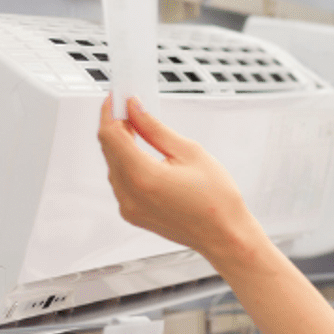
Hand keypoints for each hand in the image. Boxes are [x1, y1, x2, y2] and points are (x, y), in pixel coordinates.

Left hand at [97, 96, 264, 267]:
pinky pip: (120, 182)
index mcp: (143, 176)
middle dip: (116, 125)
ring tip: (140, 130)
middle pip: (108, 149)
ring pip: (113, 165)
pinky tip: (143, 154)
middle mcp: (129, 194)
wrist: (224, 235)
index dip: (111, 112)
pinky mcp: (132, 214)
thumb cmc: (217, 199)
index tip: (117, 98)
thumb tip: (135, 109)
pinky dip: (126, 164)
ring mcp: (128, 207)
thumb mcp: (190, 152)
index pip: (110, 135)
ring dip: (121, 145)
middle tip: (130, 108)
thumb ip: (155, 129)